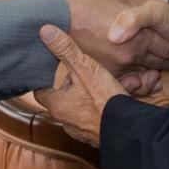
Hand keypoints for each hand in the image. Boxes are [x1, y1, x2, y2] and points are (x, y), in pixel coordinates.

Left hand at [34, 24, 125, 146]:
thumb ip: (66, 50)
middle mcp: (65, 122)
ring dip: (87, 99)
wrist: (128, 130)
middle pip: (61, 100)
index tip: (48, 71)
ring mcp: (81, 132)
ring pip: (79, 111)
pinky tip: (112, 101)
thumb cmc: (104, 100)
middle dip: (71, 87)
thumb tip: (45, 31)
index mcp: (57, 105)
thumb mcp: (86, 68)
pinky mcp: (97, 137)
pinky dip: (100, 111)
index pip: (40, 92)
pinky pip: (95, 120)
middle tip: (82, 73)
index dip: (44, 81)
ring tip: (100, 85)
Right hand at [65, 0, 168, 76]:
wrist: (57, 21)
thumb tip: (164, 0)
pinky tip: (143, 74)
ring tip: (163, 66)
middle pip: (161, 63)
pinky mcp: (106, 75)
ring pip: (147, 75)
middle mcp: (132, 55)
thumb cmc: (87, 3)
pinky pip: (130, 83)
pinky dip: (139, 80)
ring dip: (157, 71)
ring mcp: (119, 67)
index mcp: (138, 34)